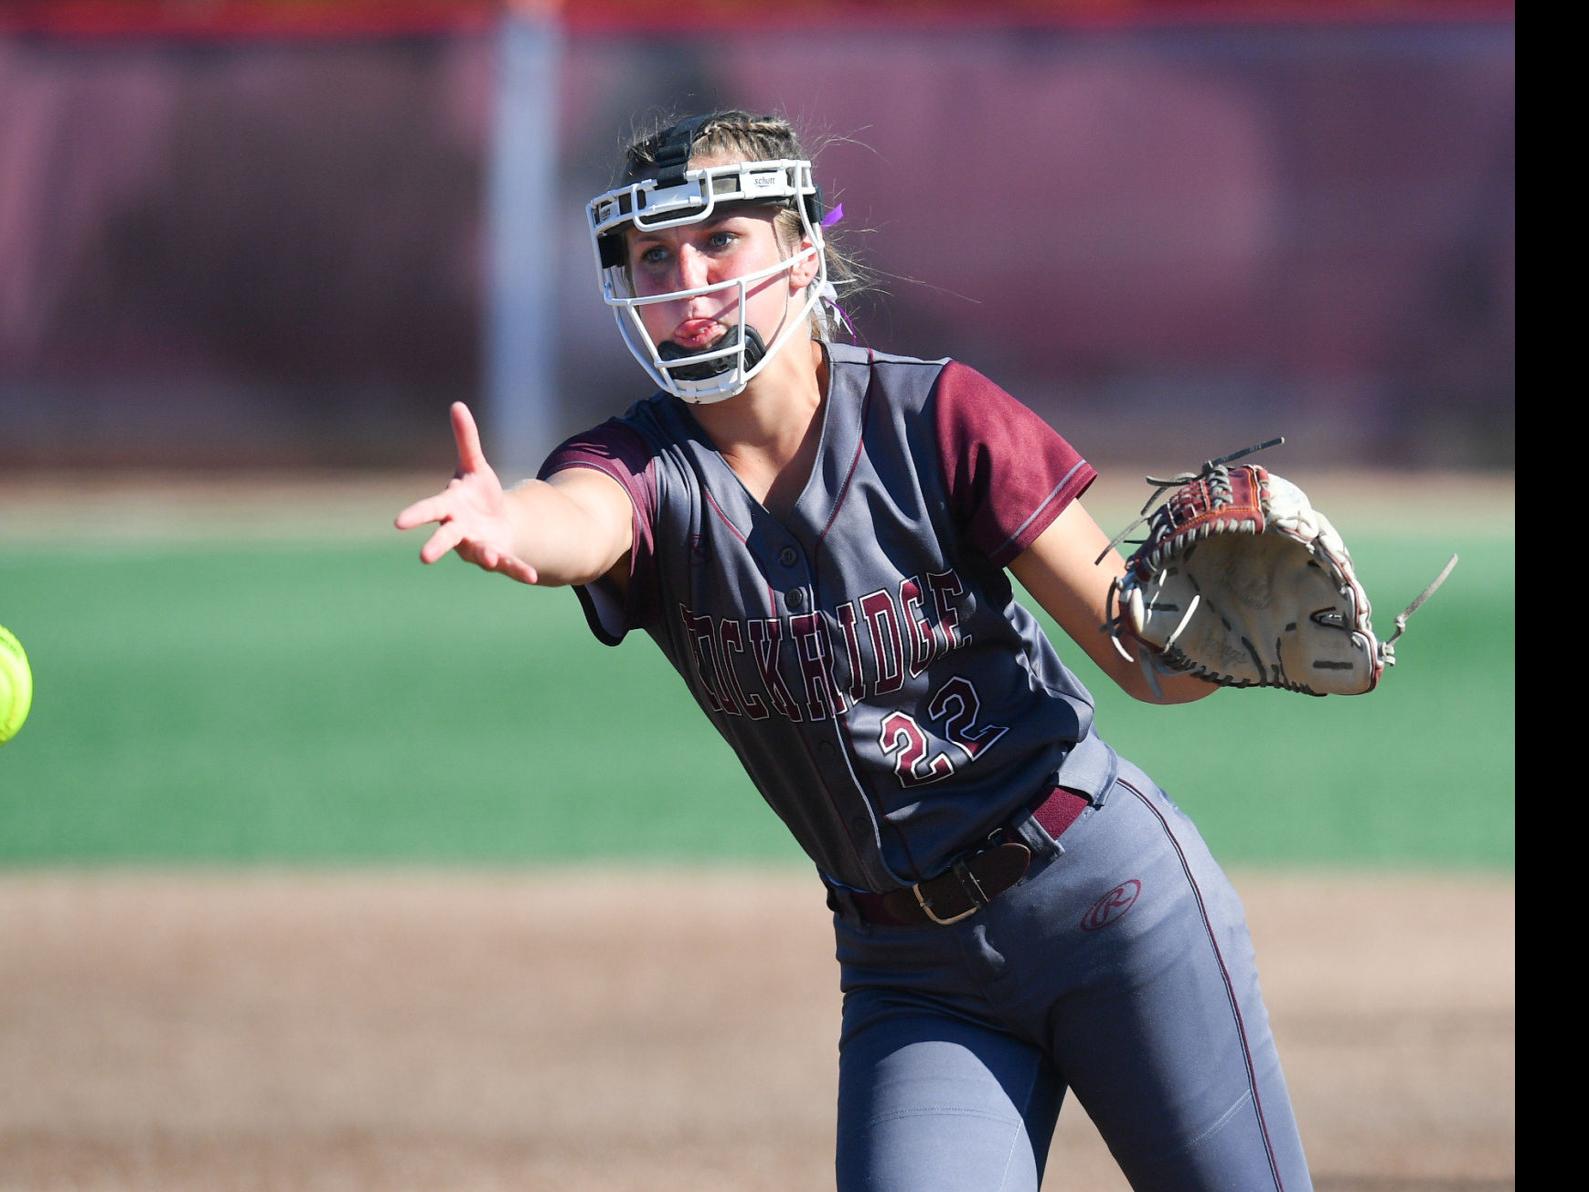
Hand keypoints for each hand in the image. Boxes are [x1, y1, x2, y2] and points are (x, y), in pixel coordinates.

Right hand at [394, 402, 539, 583]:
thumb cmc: (477, 493)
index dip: (415, 515)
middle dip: (437, 546)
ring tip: (489, 558)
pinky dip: (518, 569)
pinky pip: (509, 564)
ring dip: (483, 555)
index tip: (398, 523)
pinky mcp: (499, 556)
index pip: (429, 509)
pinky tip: (531, 576)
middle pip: (446, 537)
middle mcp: (459, 530)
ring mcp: (478, 546)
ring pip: (478, 553)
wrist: (497, 522)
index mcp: (450, 507)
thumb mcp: (474, 465)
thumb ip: (466, 439)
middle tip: (425, 557)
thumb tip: (458, 405)